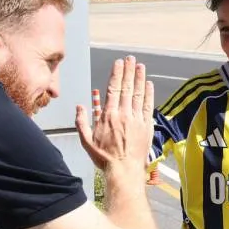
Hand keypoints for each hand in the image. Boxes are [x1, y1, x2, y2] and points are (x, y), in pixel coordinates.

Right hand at [75, 56, 154, 173]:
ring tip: (140, 66)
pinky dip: (148, 94)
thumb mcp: (86, 141)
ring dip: (139, 78)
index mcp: (108, 116)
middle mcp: (123, 114)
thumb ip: (81, 122)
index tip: (118, 63)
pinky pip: (147, 106)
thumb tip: (79, 107)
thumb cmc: (104, 158)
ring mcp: (136, 119)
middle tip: (131, 58)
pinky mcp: (146, 126)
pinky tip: (148, 84)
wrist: (123, 170)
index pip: (113, 89)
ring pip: (138, 94)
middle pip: (126, 87)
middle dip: (129, 71)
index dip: (117, 74)